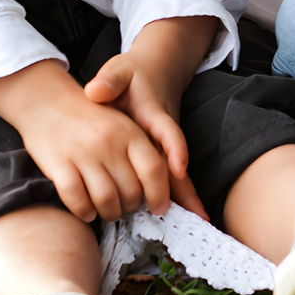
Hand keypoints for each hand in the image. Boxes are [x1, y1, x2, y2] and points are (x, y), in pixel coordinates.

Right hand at [0, 61, 177, 222]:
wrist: (47, 101)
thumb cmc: (90, 120)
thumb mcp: (122, 127)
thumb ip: (141, 155)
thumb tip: (162, 192)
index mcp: (130, 131)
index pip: (154, 169)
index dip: (160, 194)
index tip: (159, 208)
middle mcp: (109, 142)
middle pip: (131, 191)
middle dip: (131, 207)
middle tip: (124, 206)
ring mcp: (82, 152)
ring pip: (106, 200)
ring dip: (109, 213)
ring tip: (106, 210)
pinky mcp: (58, 163)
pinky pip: (77, 199)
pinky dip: (84, 211)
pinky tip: (85, 210)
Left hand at [81, 47, 209, 221]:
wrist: (157, 69)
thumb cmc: (133, 73)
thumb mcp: (120, 71)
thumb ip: (109, 81)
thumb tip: (95, 92)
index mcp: (154, 114)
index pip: (168, 132)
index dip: (175, 150)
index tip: (179, 168)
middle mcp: (164, 133)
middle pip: (179, 163)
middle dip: (186, 188)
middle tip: (197, 215)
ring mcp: (165, 145)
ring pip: (177, 174)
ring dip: (187, 198)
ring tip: (199, 224)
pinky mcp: (162, 152)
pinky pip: (170, 176)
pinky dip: (178, 196)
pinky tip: (184, 216)